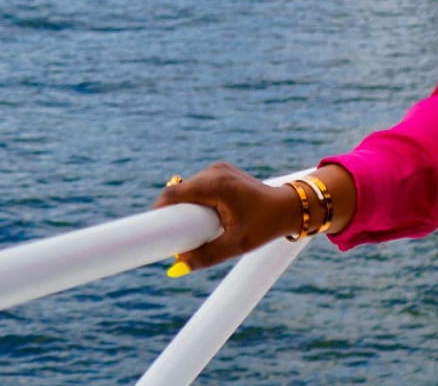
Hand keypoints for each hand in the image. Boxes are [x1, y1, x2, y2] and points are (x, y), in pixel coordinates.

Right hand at [152, 161, 298, 274]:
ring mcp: (219, 169)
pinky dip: (196, 201)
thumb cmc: (265, 226)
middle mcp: (215, 172)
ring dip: (186, 208)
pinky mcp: (222, 172)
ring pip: (188, 189)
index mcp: (216, 185)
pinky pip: (199, 187)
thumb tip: (175, 268)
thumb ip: (205, 257)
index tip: (150, 230)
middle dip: (174, 214)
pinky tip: (205, 218)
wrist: (288, 207)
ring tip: (197, 230)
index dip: (158, 211)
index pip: (173, 193)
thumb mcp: (235, 245)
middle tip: (176, 239)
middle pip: (179, 192)